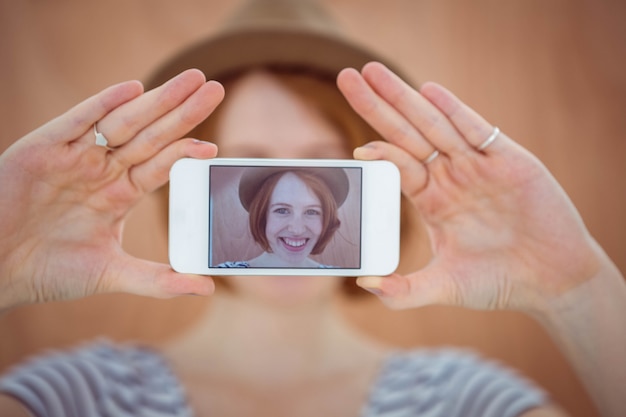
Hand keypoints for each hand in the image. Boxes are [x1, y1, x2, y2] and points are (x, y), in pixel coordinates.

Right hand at [0, 69, 223, 309]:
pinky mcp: (44, 148)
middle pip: (151, 135)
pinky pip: (78, 120)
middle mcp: (102, 169)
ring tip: (192, 79)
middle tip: (215, 88)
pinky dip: (104, 104)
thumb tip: (207, 289)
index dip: (186, 152)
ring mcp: (75, 156)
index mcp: (119, 193)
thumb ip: (159, 280)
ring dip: (158, 100)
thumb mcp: (112, 274)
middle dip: (183, 112)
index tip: (214, 147)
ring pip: (124, 121)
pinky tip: (133, 89)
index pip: (161, 165)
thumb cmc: (47, 272)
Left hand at [337, 62, 602, 312]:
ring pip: (435, 124)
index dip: (378, 153)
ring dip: (406, 98)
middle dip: (378, 105)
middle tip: (349, 77)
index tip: (356, 150)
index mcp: (433, 199)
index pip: (398, 165)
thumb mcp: (445, 286)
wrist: (553, 280)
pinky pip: (477, 130)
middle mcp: (451, 175)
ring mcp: (477, 165)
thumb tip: (363, 284)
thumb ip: (404, 292)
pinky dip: (455, 110)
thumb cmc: (499, 282)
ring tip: (375, 72)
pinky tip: (430, 91)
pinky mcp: (508, 161)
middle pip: (407, 133)